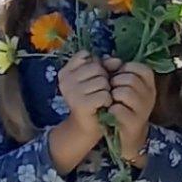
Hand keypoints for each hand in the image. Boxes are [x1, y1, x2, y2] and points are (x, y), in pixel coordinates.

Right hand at [46, 56, 112, 173]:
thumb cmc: (94, 98)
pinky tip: (102, 106)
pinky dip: (108, 101)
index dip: (97, 65)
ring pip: (102, 81)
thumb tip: (117, 61)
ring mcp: (71, 92)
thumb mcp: (97, 77)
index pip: (86, 55)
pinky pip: (104, 95)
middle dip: (104, 79)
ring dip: (106, 91)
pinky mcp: (80, 104)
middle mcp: (65, 80)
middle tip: (98, 92)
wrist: (88, 125)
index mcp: (65, 71)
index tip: (93, 78)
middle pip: (97, 68)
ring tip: (99, 100)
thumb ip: (105, 65)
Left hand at [103, 59, 157, 165]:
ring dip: (112, 96)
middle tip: (111, 91)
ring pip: (124, 92)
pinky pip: (118, 109)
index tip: (117, 78)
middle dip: (115, 83)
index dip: (125, 70)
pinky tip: (110, 113)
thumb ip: (118, 72)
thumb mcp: (126, 88)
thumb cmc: (125, 107)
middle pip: (130, 79)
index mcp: (149, 84)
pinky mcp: (134, 122)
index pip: (140, 67)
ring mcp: (143, 109)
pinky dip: (110, 110)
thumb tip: (107, 58)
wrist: (128, 136)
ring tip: (111, 101)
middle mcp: (150, 95)